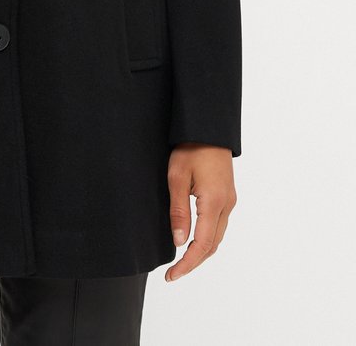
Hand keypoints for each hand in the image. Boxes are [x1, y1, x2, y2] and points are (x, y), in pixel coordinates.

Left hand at [165, 143, 236, 281]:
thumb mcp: (177, 177)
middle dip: (194, 262)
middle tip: (173, 273)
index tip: (172, 275)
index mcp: (214, 202)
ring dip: (201, 251)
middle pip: (213, 245)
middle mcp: (226, 205)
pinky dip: (207, 238)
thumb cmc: (191, 148)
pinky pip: (219, 225)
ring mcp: (229, 200)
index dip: (188, 263)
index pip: (202, 244)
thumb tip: (179, 242)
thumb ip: (178, 211)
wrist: (208, 127)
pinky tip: (194, 238)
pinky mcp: (227, 195)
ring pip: (217, 236)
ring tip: (181, 260)